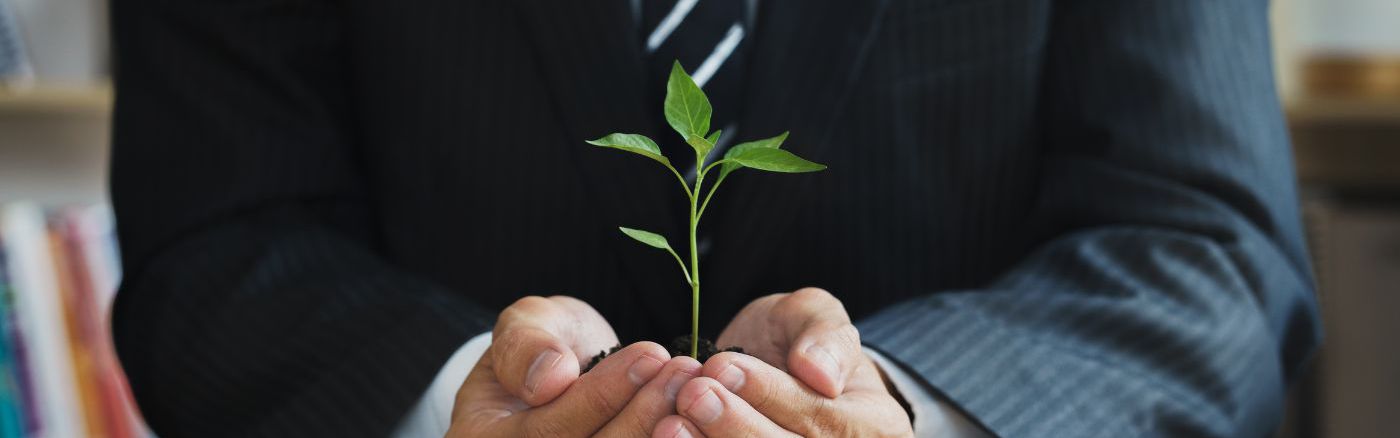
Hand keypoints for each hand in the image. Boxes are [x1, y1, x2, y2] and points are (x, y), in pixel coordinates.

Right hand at [447, 295, 699, 436]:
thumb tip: (550, 378)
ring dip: (660, 429)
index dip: (601, 396)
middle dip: (642, 416)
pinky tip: (696, 414)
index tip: (649, 354)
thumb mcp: (523, 326)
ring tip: (692, 386)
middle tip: (684, 372)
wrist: (563, 373)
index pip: (548, 432)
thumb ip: (525, 345)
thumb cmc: (541, 345)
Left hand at [653, 288, 912, 436]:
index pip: (822, 420)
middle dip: (736, 428)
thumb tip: (819, 373)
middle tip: (693, 395)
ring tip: (671, 425)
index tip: (724, 366)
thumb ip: (824, 335)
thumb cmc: (800, 345)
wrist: (780, 377)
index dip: (771, 396)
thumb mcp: (817, 317)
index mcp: (874, 429)